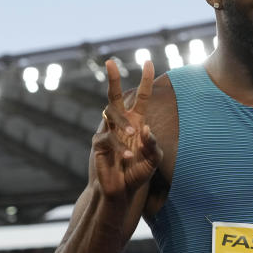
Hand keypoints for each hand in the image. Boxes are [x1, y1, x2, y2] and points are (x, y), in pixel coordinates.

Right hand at [93, 59, 162, 198]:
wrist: (122, 191)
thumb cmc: (137, 173)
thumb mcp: (153, 159)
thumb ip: (153, 145)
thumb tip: (145, 128)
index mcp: (136, 122)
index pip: (141, 98)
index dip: (146, 81)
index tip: (148, 62)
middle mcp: (120, 123)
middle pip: (115, 96)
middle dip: (112, 78)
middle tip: (110, 61)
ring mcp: (107, 131)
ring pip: (110, 113)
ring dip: (123, 123)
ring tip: (134, 136)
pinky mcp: (98, 145)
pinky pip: (107, 139)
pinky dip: (120, 147)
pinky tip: (130, 157)